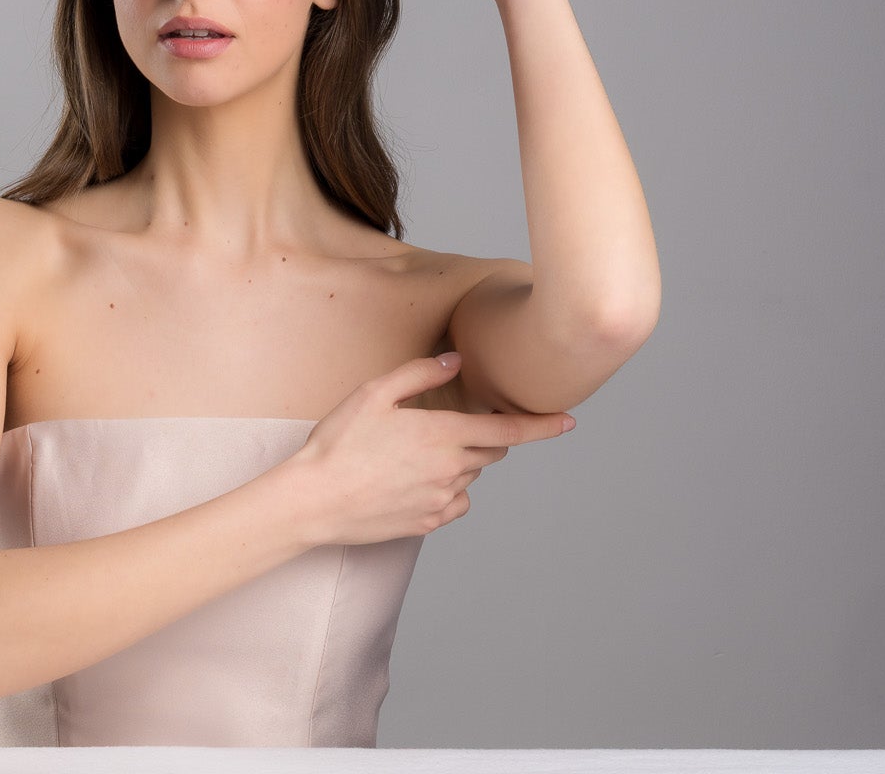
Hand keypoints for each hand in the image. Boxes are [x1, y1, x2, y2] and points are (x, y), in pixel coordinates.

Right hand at [285, 351, 575, 549]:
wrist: (315, 499)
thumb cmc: (340, 441)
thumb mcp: (374, 392)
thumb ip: (421, 372)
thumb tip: (456, 360)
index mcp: (442, 434)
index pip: (507, 429)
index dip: (543, 426)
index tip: (569, 421)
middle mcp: (451, 470)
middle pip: (491, 451)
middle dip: (483, 435)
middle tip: (445, 426)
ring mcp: (441, 500)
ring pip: (470, 475)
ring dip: (459, 461)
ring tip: (412, 454)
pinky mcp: (428, 524)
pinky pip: (454, 502)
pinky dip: (446, 489)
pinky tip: (412, 480)